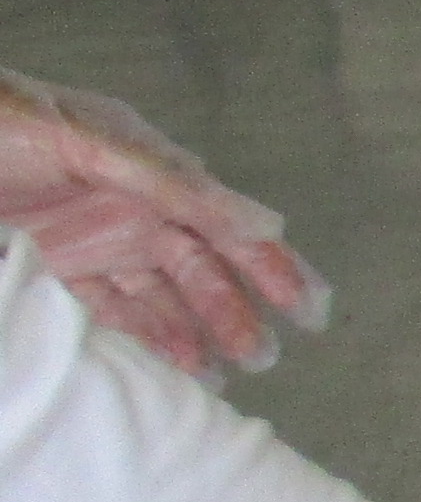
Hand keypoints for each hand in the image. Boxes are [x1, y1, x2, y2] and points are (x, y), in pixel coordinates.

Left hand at [0, 68, 328, 375]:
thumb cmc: (6, 122)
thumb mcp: (93, 144)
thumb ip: (173, 183)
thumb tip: (265, 222)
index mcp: (153, 173)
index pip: (227, 226)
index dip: (272, 266)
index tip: (309, 309)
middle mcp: (133, 210)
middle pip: (199, 271)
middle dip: (234, 313)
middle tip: (262, 358)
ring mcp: (94, 242)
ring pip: (158, 300)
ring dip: (190, 337)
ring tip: (218, 379)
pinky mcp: (56, 268)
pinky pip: (107, 313)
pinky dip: (138, 341)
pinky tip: (164, 369)